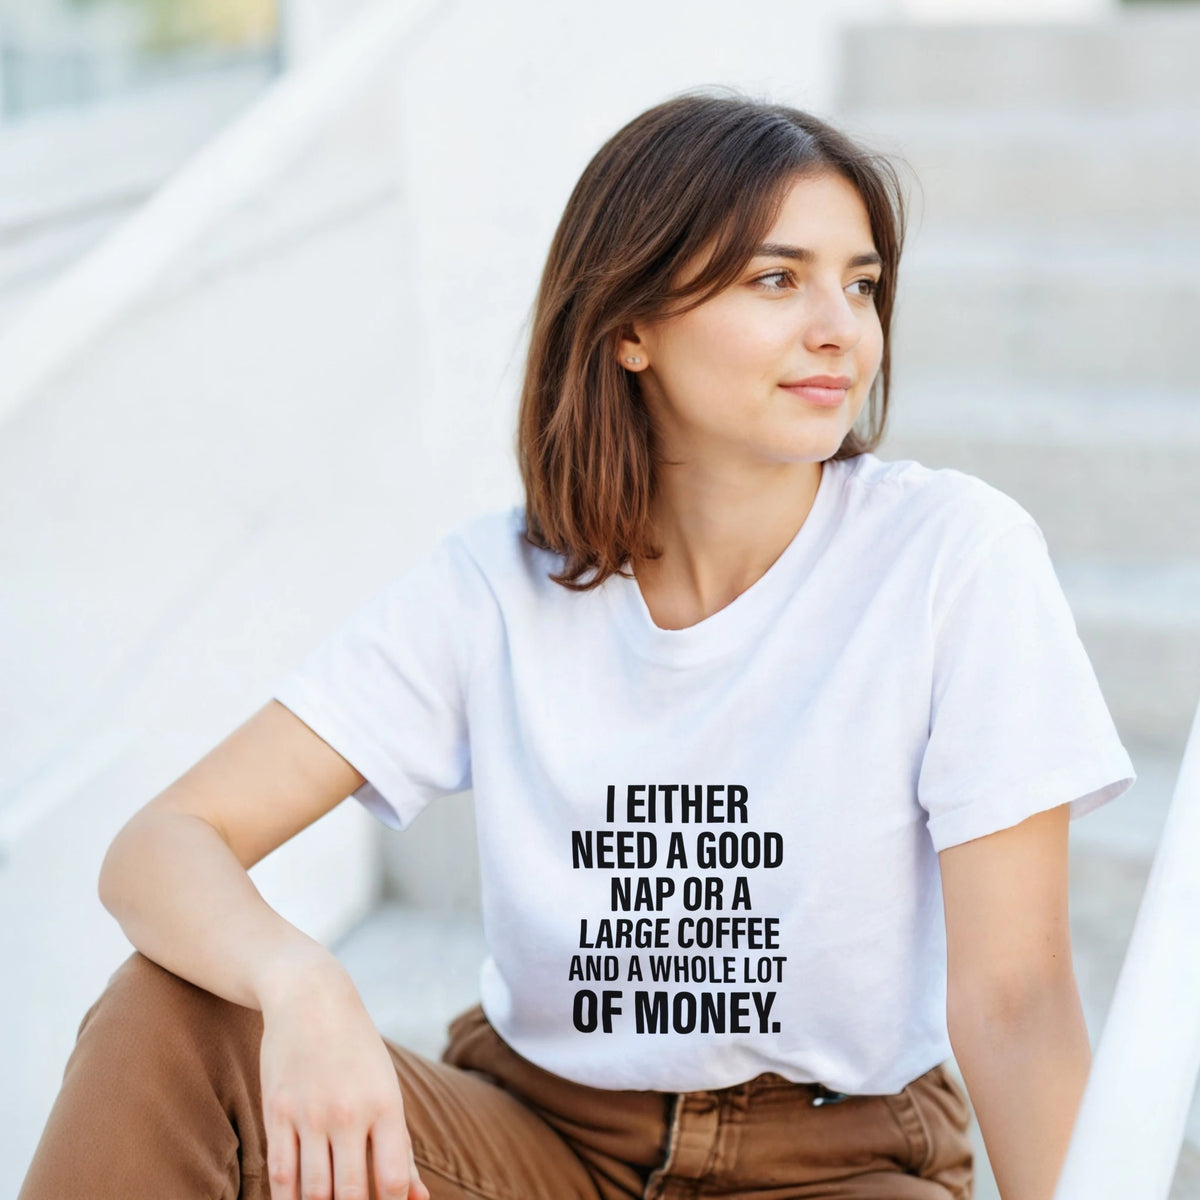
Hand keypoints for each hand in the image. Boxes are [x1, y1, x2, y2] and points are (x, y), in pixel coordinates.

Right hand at [258, 961, 430, 1199]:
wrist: (311, 998)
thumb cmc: (358, 1051)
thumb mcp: (388, 1090)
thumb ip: (401, 1148)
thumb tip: (420, 1199)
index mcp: (386, 1105)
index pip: (393, 1180)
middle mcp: (349, 1112)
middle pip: (352, 1194)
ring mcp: (310, 1113)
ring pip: (313, 1192)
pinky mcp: (276, 1112)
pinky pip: (279, 1175)